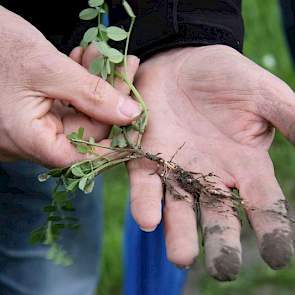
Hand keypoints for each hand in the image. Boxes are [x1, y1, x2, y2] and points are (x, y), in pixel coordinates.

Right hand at [0, 7, 140, 166]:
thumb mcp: (47, 68)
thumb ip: (92, 95)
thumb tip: (130, 114)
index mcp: (29, 140)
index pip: (84, 157)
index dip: (115, 139)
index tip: (136, 113)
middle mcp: (31, 141)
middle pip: (86, 130)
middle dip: (109, 97)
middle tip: (125, 66)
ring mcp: (31, 128)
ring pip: (78, 114)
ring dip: (94, 85)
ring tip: (100, 56)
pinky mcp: (32, 113)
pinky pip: (64, 105)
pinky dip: (77, 84)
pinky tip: (83, 61)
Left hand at [128, 45, 294, 279]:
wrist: (182, 62)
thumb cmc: (225, 77)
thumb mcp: (264, 95)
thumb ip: (292, 118)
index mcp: (244, 165)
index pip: (263, 205)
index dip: (273, 229)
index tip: (279, 256)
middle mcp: (210, 175)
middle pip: (219, 217)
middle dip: (221, 243)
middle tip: (223, 269)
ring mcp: (176, 169)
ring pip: (179, 209)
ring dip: (179, 234)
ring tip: (181, 257)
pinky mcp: (146, 157)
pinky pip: (146, 184)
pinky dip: (146, 202)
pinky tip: (148, 220)